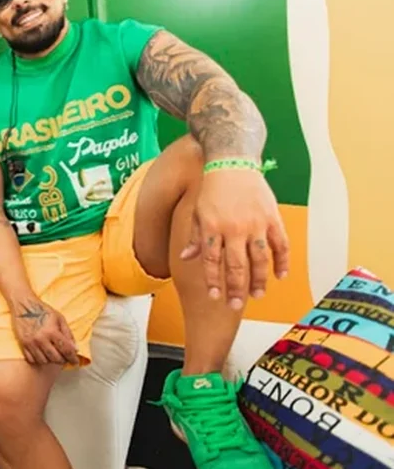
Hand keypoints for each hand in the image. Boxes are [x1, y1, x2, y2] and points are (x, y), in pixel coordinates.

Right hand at [11, 295, 78, 364]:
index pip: (66, 350)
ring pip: (44, 361)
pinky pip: (32, 360)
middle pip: (56, 358)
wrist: (24, 305)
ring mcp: (31, 343)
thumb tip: (75, 349)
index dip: (73, 358)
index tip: (75, 362)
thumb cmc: (43, 311)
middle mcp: (41, 339)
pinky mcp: (23, 345)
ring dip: (51, 360)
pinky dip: (39, 360)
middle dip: (63, 360)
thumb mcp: (59, 318)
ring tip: (54, 355)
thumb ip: (68, 334)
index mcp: (52, 331)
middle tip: (65, 358)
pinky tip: (43, 354)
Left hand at [180, 168, 289, 309]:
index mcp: (212, 227)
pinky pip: (280, 244)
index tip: (215, 297)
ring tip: (257, 295)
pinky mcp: (272, 217)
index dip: (213, 281)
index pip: (212, 261)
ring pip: (259, 259)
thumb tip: (185, 259)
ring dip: (259, 280)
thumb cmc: (212, 189)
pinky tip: (280, 276)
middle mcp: (234, 228)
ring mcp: (255, 224)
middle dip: (236, 288)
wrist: (232, 163)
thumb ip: (194, 237)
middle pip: (236, 265)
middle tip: (236, 306)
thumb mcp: (197, 212)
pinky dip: (282, 261)